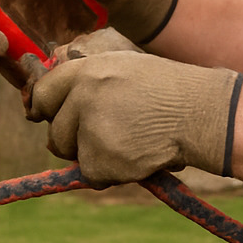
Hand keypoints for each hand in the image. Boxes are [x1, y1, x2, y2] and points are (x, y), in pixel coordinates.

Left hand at [23, 44, 241, 187]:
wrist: (200, 113)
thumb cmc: (167, 89)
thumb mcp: (125, 67)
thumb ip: (88, 80)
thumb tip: (47, 101)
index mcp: (88, 70)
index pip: (42, 93)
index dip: (46, 109)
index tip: (50, 117)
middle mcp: (84, 96)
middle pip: (55, 132)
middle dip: (74, 140)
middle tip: (107, 135)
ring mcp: (91, 129)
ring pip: (74, 156)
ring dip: (95, 156)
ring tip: (130, 139)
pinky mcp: (101, 160)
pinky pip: (93, 175)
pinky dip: (113, 172)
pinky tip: (138, 154)